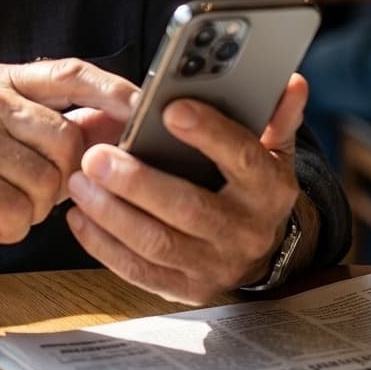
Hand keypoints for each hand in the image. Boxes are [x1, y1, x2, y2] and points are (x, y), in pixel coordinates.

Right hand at [0, 59, 139, 265]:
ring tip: (8, 204)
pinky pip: (18, 210)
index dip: (113, 90)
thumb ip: (58, 124)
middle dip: (65, 177)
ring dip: (36, 207)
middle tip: (39, 192)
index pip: (70, 72)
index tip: (147, 107)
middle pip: (67, 137)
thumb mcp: (4, 134)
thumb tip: (120, 125)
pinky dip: (12, 227)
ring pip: (46, 179)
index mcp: (1, 81)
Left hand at [66, 73, 307, 304]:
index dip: (208, 132)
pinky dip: (104, 244)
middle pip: (189, 207)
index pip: (242, 157)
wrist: (258, 245)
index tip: (170, 108)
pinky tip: (79, 215)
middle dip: (137, 181)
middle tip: (95, 156)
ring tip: (78, 180)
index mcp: (268, 187)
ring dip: (112, 213)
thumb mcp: (271, 145)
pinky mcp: (187, 288)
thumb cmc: (251, 180)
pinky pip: (140, 270)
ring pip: (158, 242)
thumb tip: (291, 81)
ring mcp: (216, 264)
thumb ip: (274, 113)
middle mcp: (246, 230)